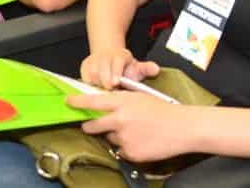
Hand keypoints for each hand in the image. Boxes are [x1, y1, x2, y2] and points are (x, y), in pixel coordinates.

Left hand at [68, 91, 191, 162]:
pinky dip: (127, 146)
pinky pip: (121, 150)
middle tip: (88, 125)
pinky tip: (141, 140)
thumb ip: (121, 102)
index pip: (94, 101)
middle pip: (93, 125)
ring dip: (117, 135)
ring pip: (110, 138)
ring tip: (136, 131)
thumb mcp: (140, 98)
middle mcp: (120, 119)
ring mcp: (124, 137)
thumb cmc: (163, 110)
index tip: (68, 102)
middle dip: (88, 126)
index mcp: (123, 102)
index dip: (78, 102)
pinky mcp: (130, 152)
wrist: (182, 127)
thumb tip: (104, 107)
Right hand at [80, 48, 159, 89]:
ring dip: (97, 84)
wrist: (110, 57)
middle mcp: (106, 56)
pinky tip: (96, 89)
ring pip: (92, 73)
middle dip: (105, 81)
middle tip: (109, 90)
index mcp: (120, 56)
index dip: (115, 72)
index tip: (116, 82)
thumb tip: (155, 69)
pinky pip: (84, 76)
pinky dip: (89, 84)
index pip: (117, 62)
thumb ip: (146, 69)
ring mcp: (94, 60)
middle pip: (102, 68)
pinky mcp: (85, 66)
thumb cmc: (125, 67)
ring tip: (104, 91)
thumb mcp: (137, 67)